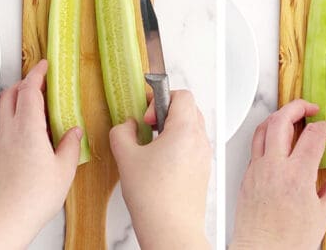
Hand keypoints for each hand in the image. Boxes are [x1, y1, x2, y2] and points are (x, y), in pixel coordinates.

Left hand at [0, 60, 82, 248]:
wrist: (5, 219)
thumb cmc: (32, 199)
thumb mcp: (64, 170)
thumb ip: (70, 146)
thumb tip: (74, 132)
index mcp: (28, 129)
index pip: (29, 91)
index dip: (37, 74)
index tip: (45, 65)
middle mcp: (10, 132)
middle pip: (11, 94)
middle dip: (25, 82)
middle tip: (42, 81)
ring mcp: (1, 143)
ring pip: (5, 109)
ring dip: (19, 99)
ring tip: (40, 105)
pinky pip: (5, 125)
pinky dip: (17, 117)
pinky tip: (33, 131)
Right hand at [110, 90, 210, 248]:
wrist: (171, 229)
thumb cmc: (154, 198)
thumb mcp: (126, 157)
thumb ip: (121, 132)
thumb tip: (126, 125)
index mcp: (185, 130)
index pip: (181, 95)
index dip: (159, 98)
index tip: (145, 115)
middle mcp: (200, 141)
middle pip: (188, 109)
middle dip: (165, 113)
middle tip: (146, 127)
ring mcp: (203, 157)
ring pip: (191, 129)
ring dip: (171, 129)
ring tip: (150, 147)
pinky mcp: (202, 171)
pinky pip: (192, 147)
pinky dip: (177, 146)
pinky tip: (158, 163)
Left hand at [230, 99, 325, 248]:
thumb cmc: (288, 241)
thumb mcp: (322, 214)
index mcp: (297, 176)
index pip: (313, 134)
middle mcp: (274, 168)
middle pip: (282, 119)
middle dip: (299, 106)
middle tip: (311, 108)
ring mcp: (257, 170)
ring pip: (263, 128)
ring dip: (279, 116)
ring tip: (293, 118)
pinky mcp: (247, 175)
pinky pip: (255, 145)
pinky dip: (268, 136)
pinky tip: (279, 142)